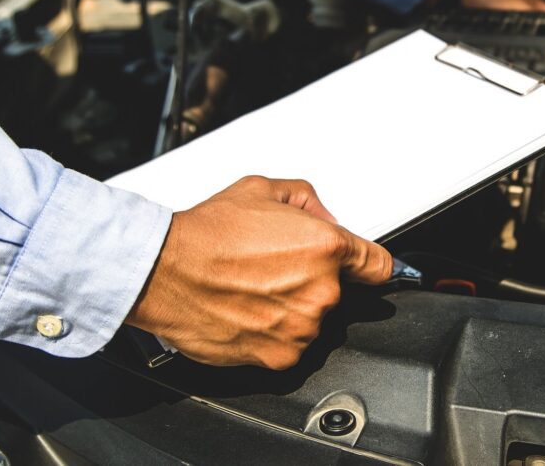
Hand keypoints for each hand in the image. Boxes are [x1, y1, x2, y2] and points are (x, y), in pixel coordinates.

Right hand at [126, 176, 392, 368]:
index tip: (366, 269)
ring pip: (312, 320)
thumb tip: (326, 220)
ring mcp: (303, 328)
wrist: (165, 271)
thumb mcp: (262, 189)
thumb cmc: (207, 233)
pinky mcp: (281, 356)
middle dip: (312, 280)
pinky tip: (246, 312)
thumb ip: (307, 202)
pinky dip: (273, 334)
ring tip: (252, 289)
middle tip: (272, 268)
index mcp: (326, 247)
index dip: (369, 264)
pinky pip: (289, 345)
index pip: (379, 265)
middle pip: (337, 291)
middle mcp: (321, 290)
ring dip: (292, 309)